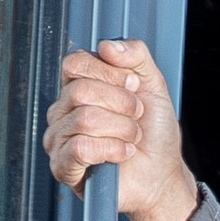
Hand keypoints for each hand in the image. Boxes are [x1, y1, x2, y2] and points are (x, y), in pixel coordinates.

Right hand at [44, 38, 199, 220]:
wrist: (161, 174)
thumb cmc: (154, 133)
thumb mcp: (153, 84)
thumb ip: (135, 55)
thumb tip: (106, 46)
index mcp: (78, 86)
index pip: (75, 64)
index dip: (110, 73)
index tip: (134, 86)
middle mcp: (62, 110)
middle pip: (80, 91)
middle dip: (121, 104)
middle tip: (136, 117)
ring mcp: (58, 139)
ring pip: (84, 119)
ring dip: (121, 129)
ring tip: (132, 138)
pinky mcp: (62, 167)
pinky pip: (80, 148)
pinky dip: (111, 150)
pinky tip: (122, 154)